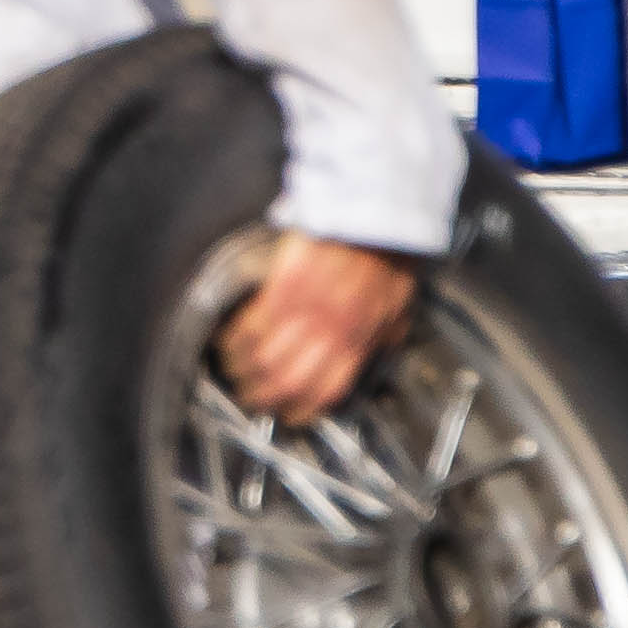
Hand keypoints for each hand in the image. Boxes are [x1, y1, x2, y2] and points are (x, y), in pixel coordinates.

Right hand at [212, 230, 421, 420]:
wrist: (376, 213)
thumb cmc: (390, 254)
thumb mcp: (400, 305)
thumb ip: (385, 333)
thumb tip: (377, 352)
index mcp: (358, 341)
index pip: (325, 392)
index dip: (301, 410)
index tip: (287, 414)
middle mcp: (328, 333)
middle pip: (285, 382)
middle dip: (262, 397)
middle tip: (250, 398)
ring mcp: (303, 311)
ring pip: (263, 358)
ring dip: (242, 370)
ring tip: (232, 371)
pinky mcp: (282, 287)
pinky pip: (251, 324)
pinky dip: (235, 338)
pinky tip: (227, 340)